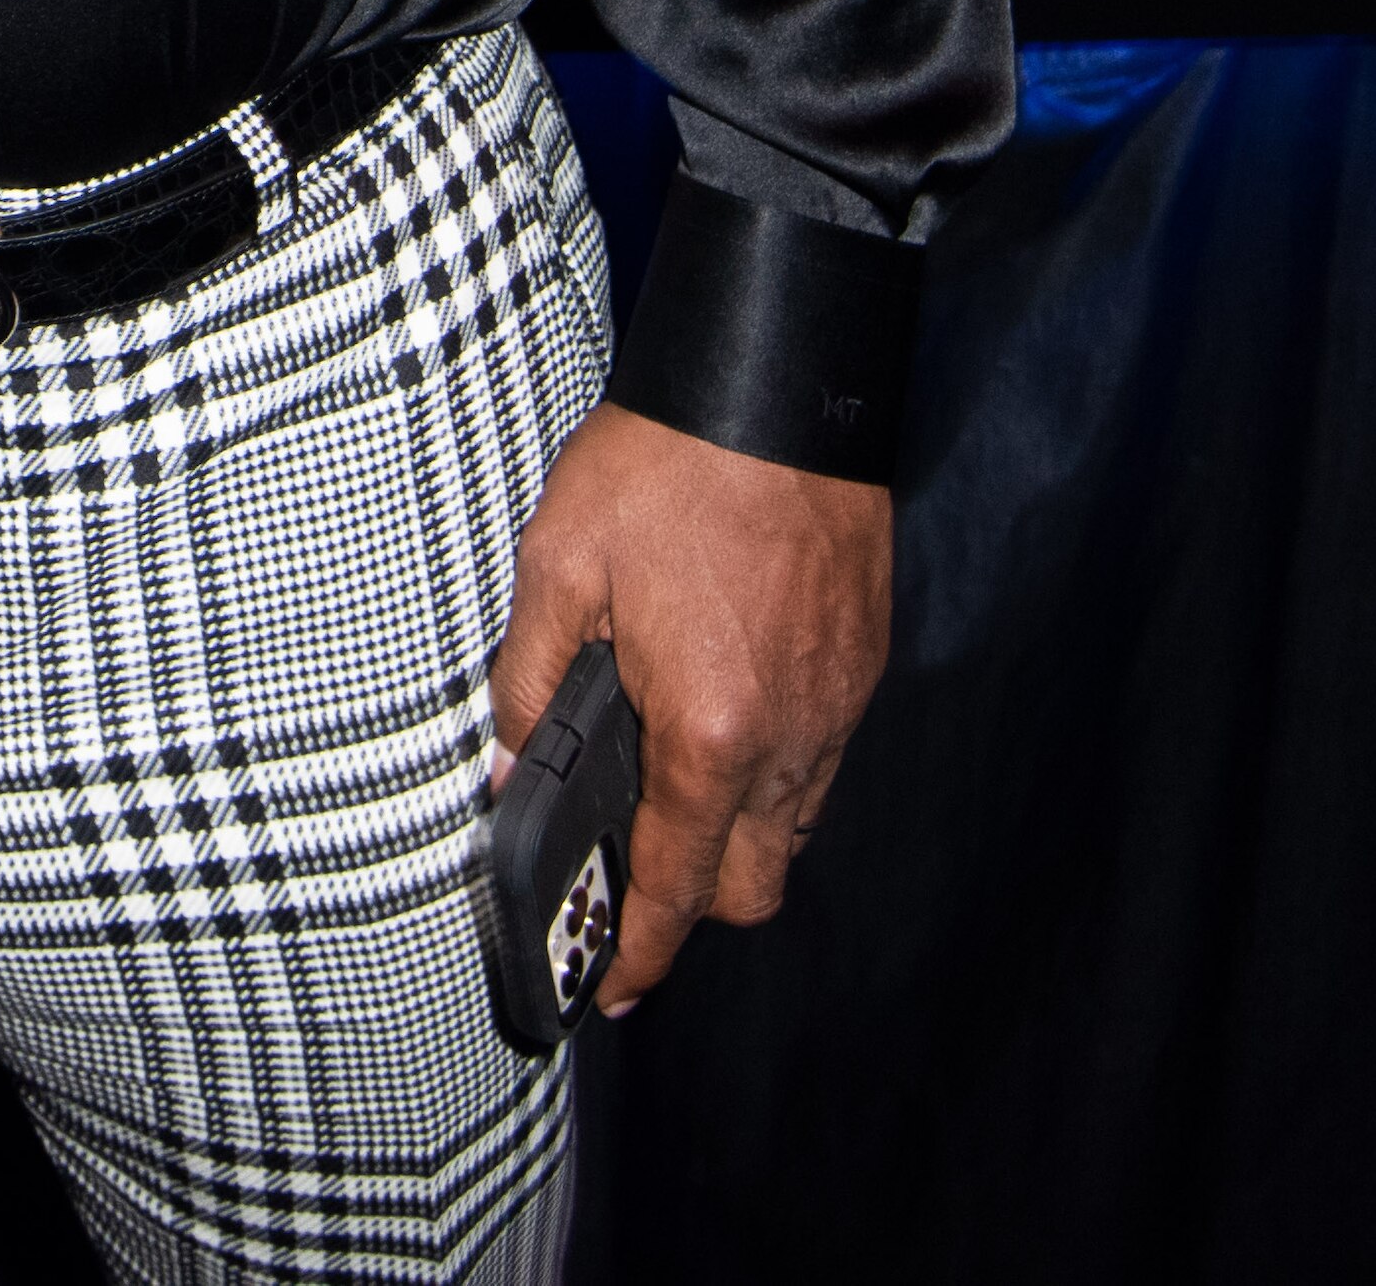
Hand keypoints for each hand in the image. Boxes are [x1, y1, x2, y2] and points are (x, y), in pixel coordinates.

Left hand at [487, 402, 892, 1014]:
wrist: (777, 387)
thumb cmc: (666, 470)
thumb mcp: (559, 566)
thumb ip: (532, 682)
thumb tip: (513, 762)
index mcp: (711, 730)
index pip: (677, 882)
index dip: (639, 948)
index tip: (612, 988)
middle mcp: (791, 738)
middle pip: (753, 884)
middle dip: (694, 901)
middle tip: (629, 878)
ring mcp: (838, 705)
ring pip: (794, 826)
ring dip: (736, 833)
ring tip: (668, 791)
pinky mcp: (861, 664)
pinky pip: (820, 761)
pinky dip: (772, 772)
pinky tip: (719, 717)